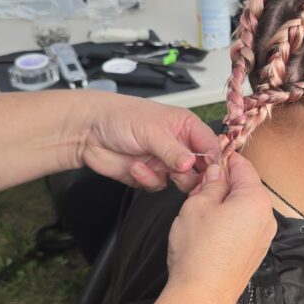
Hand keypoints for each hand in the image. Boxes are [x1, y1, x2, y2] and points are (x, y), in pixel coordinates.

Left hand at [76, 95, 220, 192]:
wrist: (89, 131)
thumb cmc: (121, 117)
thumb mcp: (153, 131)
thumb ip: (174, 151)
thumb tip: (192, 164)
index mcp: (186, 126)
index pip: (211, 146)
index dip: (214, 161)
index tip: (210, 173)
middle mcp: (178, 145)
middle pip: (200, 168)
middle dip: (190, 174)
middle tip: (178, 173)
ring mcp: (164, 161)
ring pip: (180, 181)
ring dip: (164, 177)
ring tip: (150, 166)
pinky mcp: (149, 175)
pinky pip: (158, 186)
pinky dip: (147, 180)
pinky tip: (135, 167)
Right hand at [167, 153, 276, 293]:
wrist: (203, 294)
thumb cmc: (199, 251)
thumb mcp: (197, 205)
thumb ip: (210, 184)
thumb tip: (216, 173)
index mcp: (255, 199)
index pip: (243, 167)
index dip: (225, 160)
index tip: (211, 158)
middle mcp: (266, 217)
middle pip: (245, 188)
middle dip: (223, 185)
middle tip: (197, 189)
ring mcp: (263, 237)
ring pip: (244, 208)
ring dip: (225, 204)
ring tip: (199, 212)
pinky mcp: (255, 252)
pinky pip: (244, 227)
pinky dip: (229, 222)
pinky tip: (208, 231)